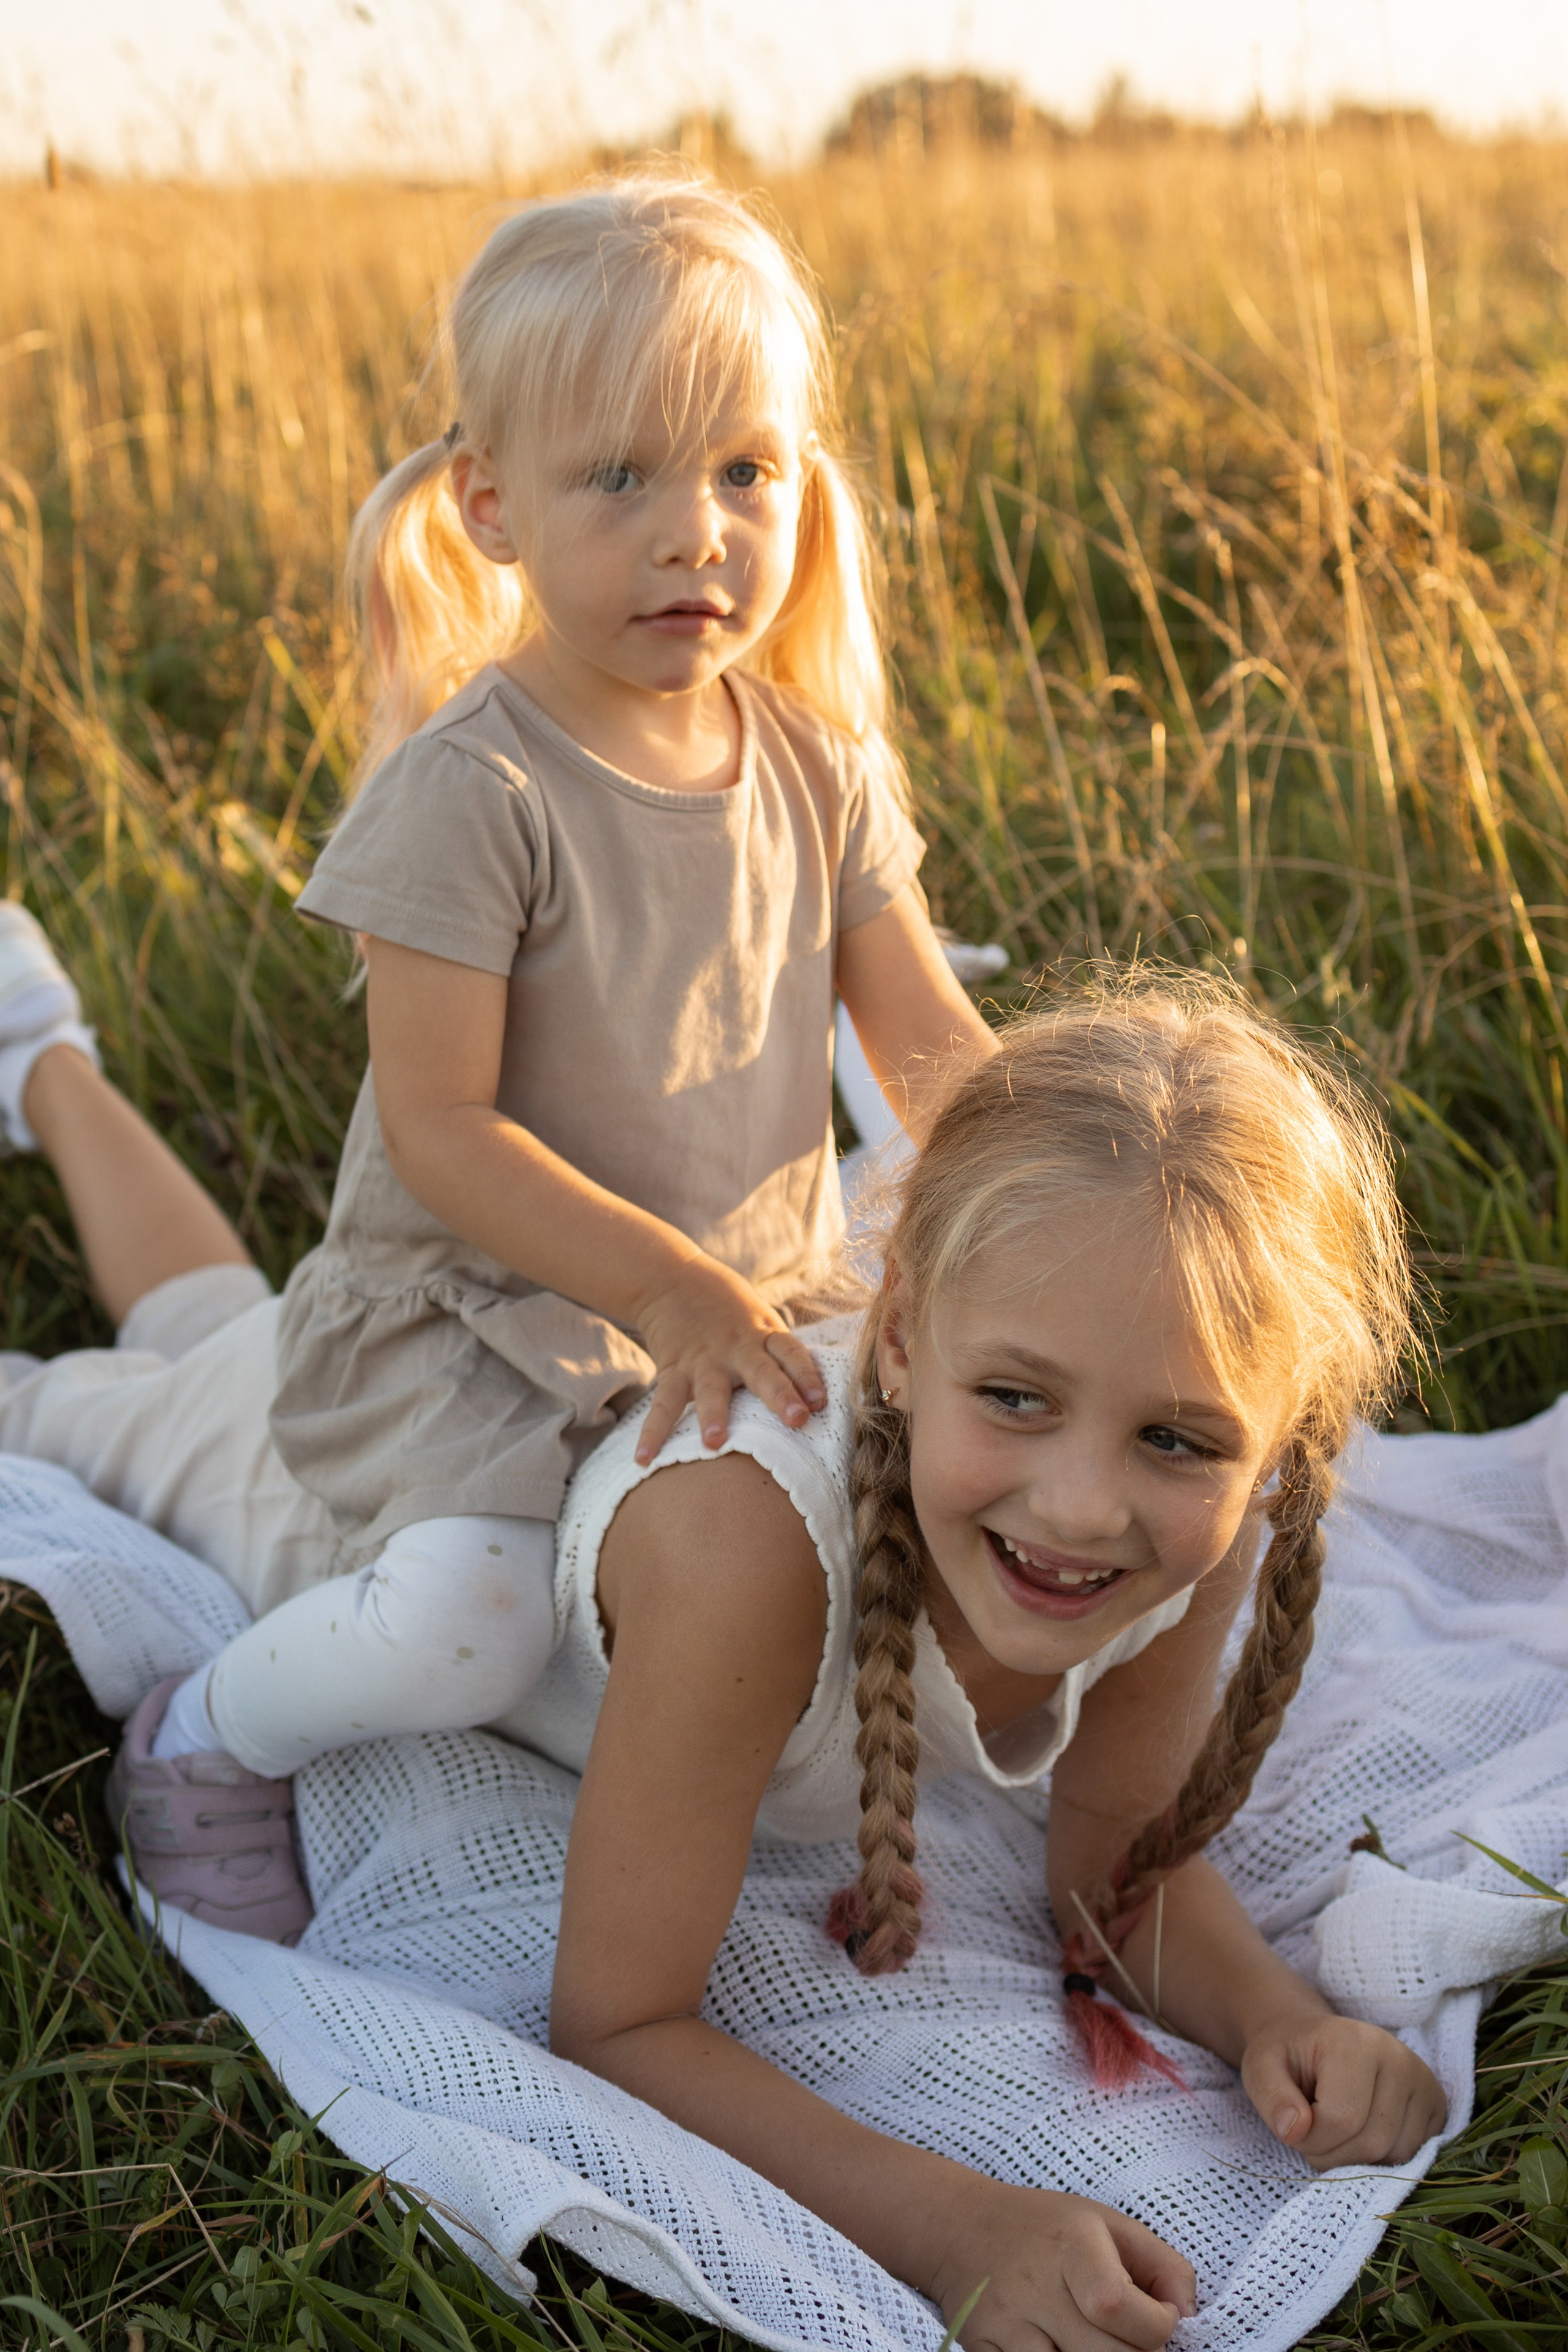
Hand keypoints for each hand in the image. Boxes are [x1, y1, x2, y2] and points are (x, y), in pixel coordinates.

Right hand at [631, 1254, 826, 1463]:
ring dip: (713, 1415)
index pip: (791, 1353)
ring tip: (714, 1442)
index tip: (820, 1401)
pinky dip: (653, 1432)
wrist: (672, 1278)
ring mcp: (703, 1360)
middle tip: (796, 1419)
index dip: (807, 1375)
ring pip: (711, 1389)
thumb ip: (781, 1355)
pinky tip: (645, 1459)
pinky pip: (663, 1404)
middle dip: (779, 1395)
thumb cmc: (729, 1309)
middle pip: (762, 1371)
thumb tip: (815, 1398)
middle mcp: (737, 1347)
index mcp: (764, 1334)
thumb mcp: (761, 1320)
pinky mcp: (673, 1369)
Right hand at [930, 2179, 1193, 2351]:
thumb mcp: (1111, 2224)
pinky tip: (1065, 2350)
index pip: (1120, 2308)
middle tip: (1131, 2339)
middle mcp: (1034, 2284)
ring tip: (1098, 2344)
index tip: (1159, 2320)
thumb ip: (1165, 2268)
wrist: (962, 2228)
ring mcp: (1005, 2323)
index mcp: (1072, 2244)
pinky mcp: (983, 2350)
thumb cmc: (1051, 2229)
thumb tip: (1186, 2320)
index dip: (1157, 2328)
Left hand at [1241, 2009, 1446, 2169]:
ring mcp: (1423, 2079)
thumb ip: (1271, 2097)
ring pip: (1397, 2155)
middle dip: (1333, 2153)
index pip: (1341, 2120)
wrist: (1314, 2042)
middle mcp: (1399, 2057)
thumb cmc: (1287, 2057)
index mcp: (1354, 2041)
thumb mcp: (1260, 2068)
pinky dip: (1383, 2157)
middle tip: (1313, 2129)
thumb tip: (1294, 2130)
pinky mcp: (1436, 2102)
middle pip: (1372, 2143)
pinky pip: (1415, 2154)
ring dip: (1358, 2160)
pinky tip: (1363, 2130)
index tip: (1294, 2123)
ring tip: (1337, 2128)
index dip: (1310, 2138)